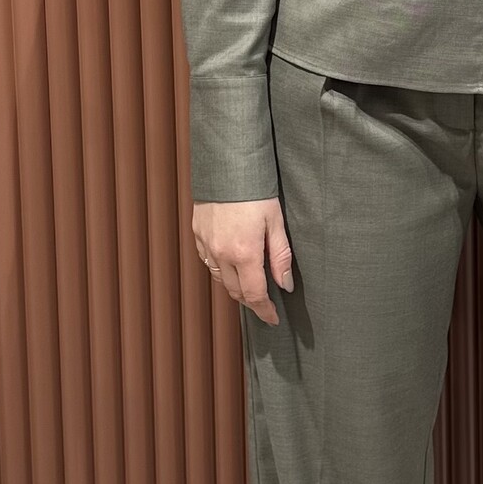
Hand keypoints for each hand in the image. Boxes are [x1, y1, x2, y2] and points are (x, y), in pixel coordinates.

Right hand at [192, 197, 292, 325]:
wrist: (226, 165)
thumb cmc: (256, 190)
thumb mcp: (277, 222)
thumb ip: (280, 256)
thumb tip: (285, 284)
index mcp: (244, 253)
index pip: (254, 294)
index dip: (264, 310)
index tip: (273, 319)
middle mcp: (221, 253)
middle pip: (235, 291)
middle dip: (251, 302)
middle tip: (265, 305)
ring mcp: (206, 244)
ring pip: (220, 278)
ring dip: (235, 286)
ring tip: (251, 286)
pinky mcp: (197, 234)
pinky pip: (208, 262)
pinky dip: (221, 269)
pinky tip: (232, 264)